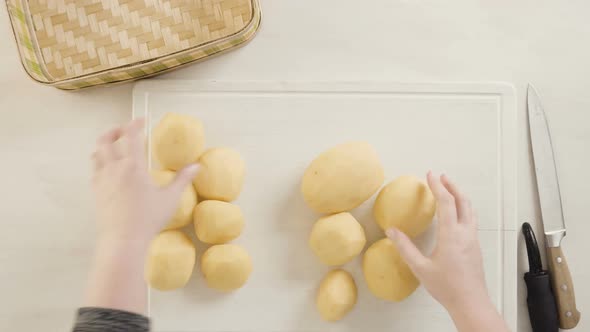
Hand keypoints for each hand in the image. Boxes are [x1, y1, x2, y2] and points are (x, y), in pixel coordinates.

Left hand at [92, 118, 197, 245]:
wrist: (123, 240)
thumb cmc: (148, 219)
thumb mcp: (170, 198)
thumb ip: (183, 179)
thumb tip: (197, 166)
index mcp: (133, 166)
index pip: (130, 135)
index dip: (135, 123)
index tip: (142, 119)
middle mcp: (114, 168)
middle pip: (106, 139)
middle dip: (115, 130)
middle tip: (125, 131)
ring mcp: (102, 179)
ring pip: (96, 153)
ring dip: (105, 145)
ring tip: (115, 147)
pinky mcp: (95, 192)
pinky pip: (94, 169)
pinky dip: (100, 162)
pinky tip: (109, 170)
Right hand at [386, 172, 508, 331]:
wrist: (470, 302)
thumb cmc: (446, 287)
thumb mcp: (420, 268)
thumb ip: (405, 248)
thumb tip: (391, 231)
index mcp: (452, 235)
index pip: (446, 202)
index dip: (437, 186)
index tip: (430, 175)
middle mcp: (466, 233)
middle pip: (463, 201)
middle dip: (452, 186)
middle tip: (440, 177)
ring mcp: (473, 239)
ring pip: (470, 209)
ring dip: (459, 196)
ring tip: (449, 189)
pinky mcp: (475, 246)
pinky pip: (471, 219)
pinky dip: (463, 207)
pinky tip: (456, 213)